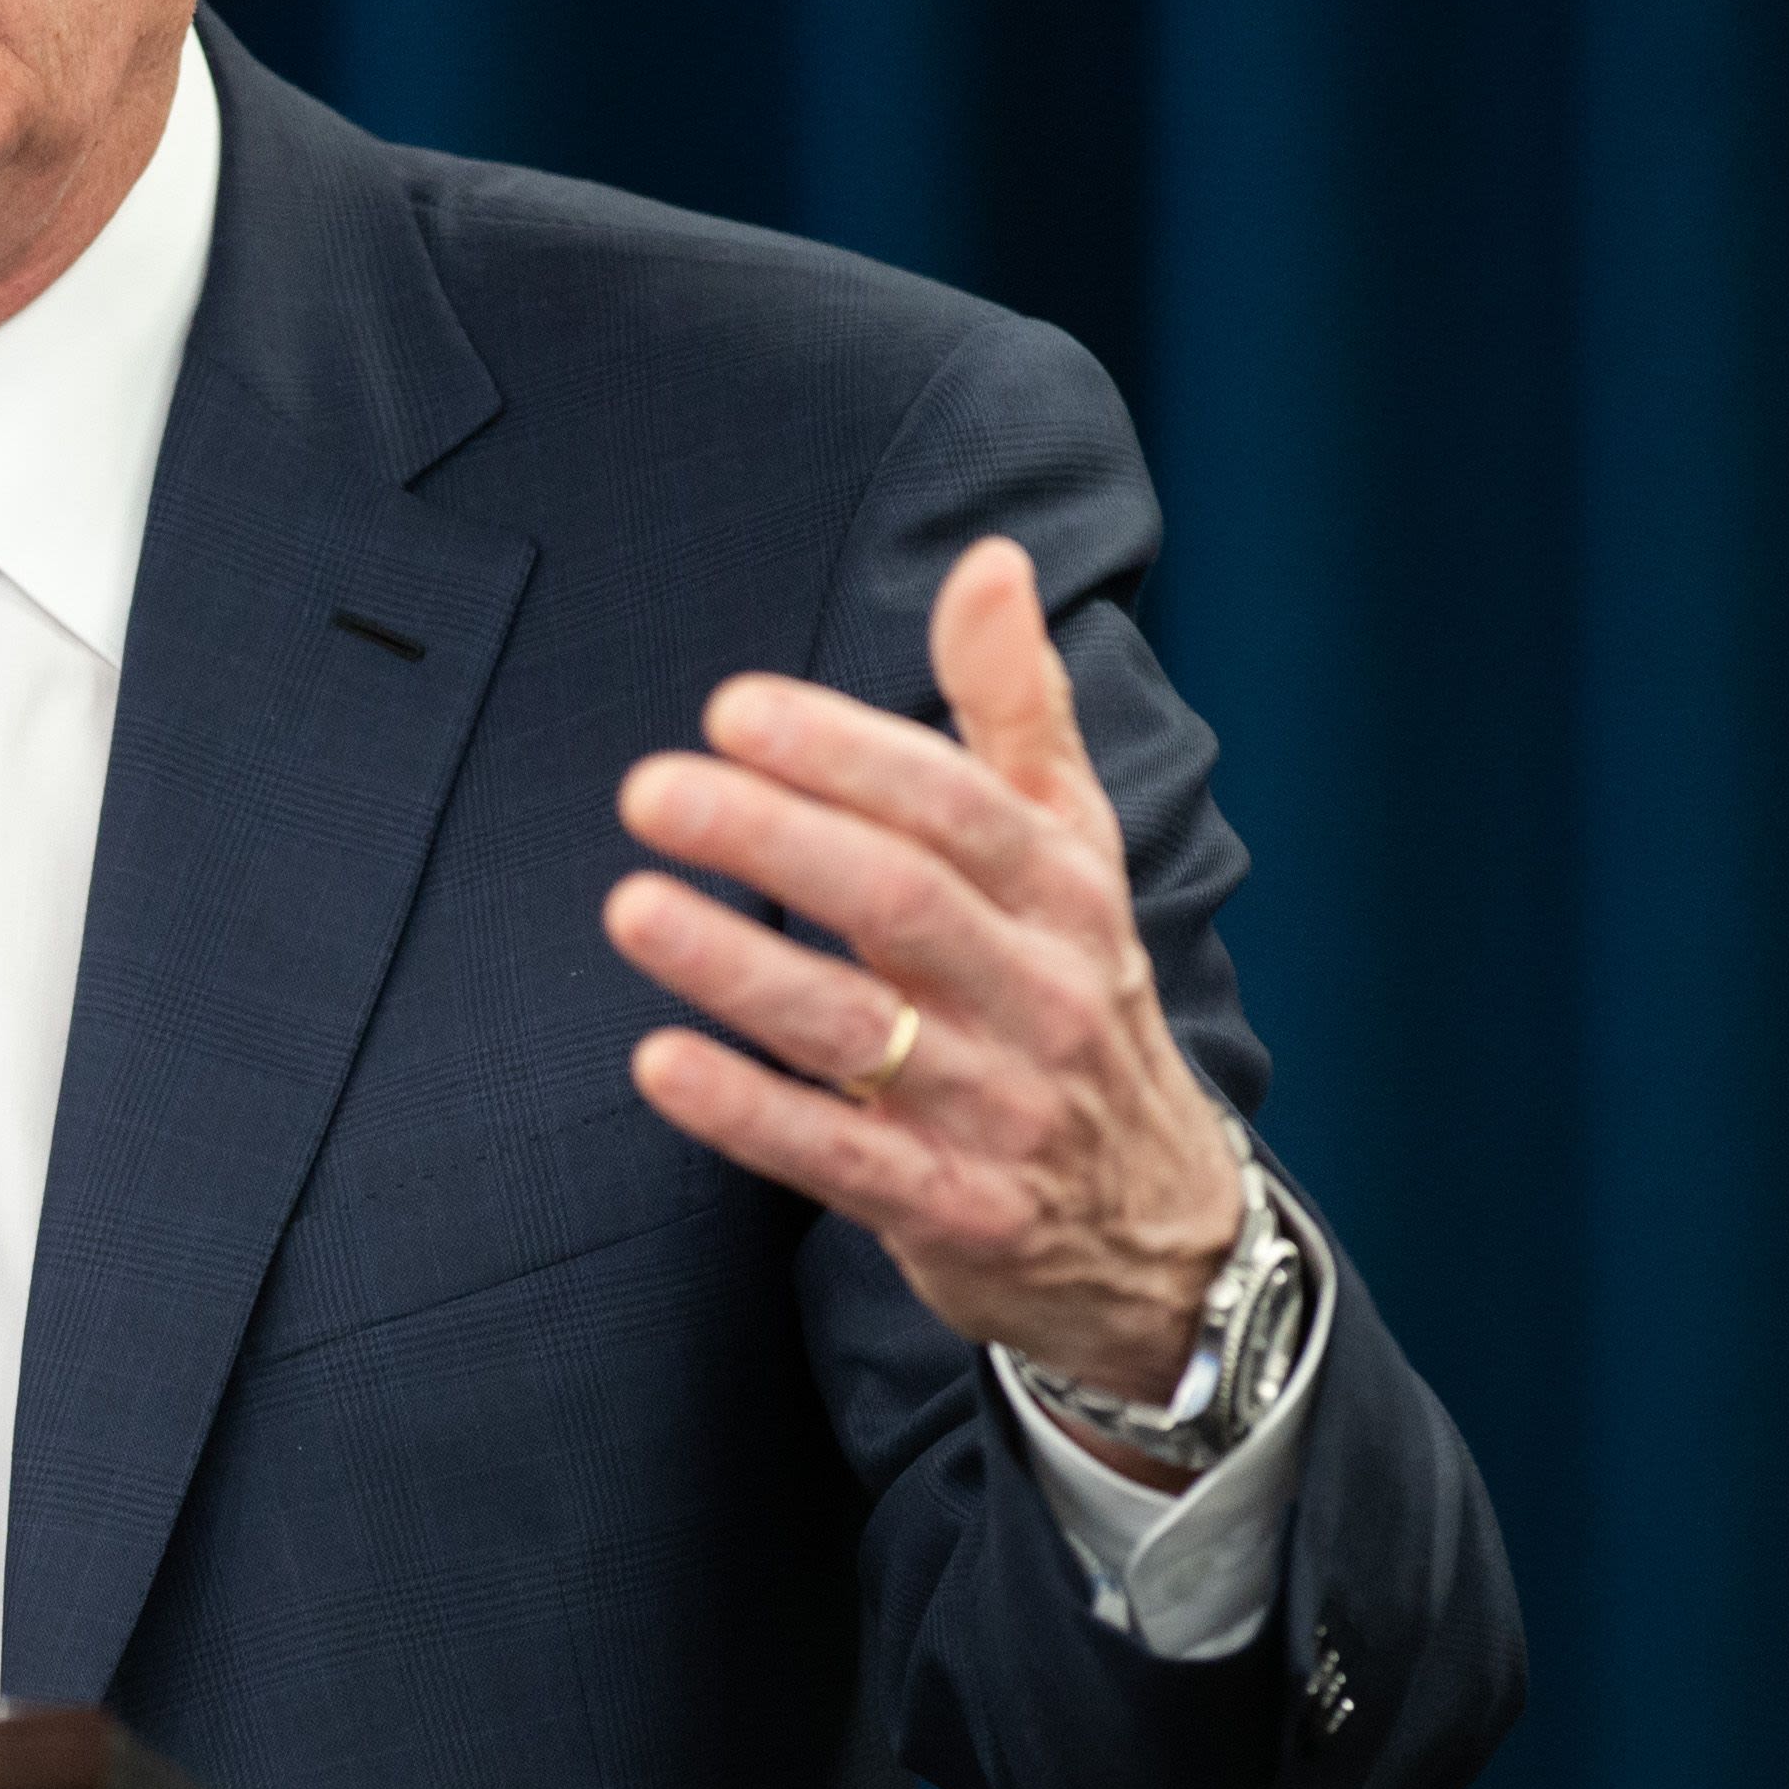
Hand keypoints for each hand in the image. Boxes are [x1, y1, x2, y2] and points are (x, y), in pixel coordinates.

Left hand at [599, 536, 1241, 1473]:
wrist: (1157, 1228)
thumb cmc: (1076, 994)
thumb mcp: (1073, 851)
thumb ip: (1018, 708)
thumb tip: (990, 561)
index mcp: (1062, 891)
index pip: (956, 806)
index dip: (846, 754)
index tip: (732, 709)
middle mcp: (1040, 992)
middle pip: (902, 901)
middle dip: (774, 839)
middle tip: (651, 790)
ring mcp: (996, 1107)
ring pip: (859, 1029)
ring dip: (738, 967)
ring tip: (631, 904)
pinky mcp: (949, 1208)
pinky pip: (838, 1158)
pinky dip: (746, 1111)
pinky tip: (658, 1060)